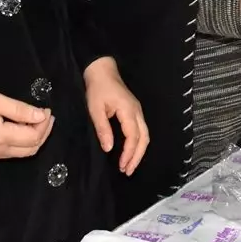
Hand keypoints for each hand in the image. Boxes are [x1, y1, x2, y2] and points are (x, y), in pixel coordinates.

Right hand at [0, 88, 53, 159]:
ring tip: (35, 119)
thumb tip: (41, 115)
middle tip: (45, 115)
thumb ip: (18, 109)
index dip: (44, 124)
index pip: (34, 137)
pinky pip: (11, 152)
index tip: (46, 109)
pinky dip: (22, 141)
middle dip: (43, 132)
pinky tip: (20, 126)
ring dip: (33, 137)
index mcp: (1, 138)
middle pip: (31, 149)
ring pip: (22, 152)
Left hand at [84, 57, 148, 174]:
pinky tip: (130, 151)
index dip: (129, 153)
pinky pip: (141, 130)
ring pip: (145, 135)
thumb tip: (108, 149)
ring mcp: (137, 111)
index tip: (122, 166)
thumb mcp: (95, 109)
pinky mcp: (134, 111)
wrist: (102, 70)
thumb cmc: (97, 88)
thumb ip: (103, 128)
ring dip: (139, 151)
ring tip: (129, 165)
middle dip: (137, 156)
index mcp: (128, 110)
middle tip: (128, 171)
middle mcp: (137, 112)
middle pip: (144, 138)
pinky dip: (138, 144)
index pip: (133, 136)